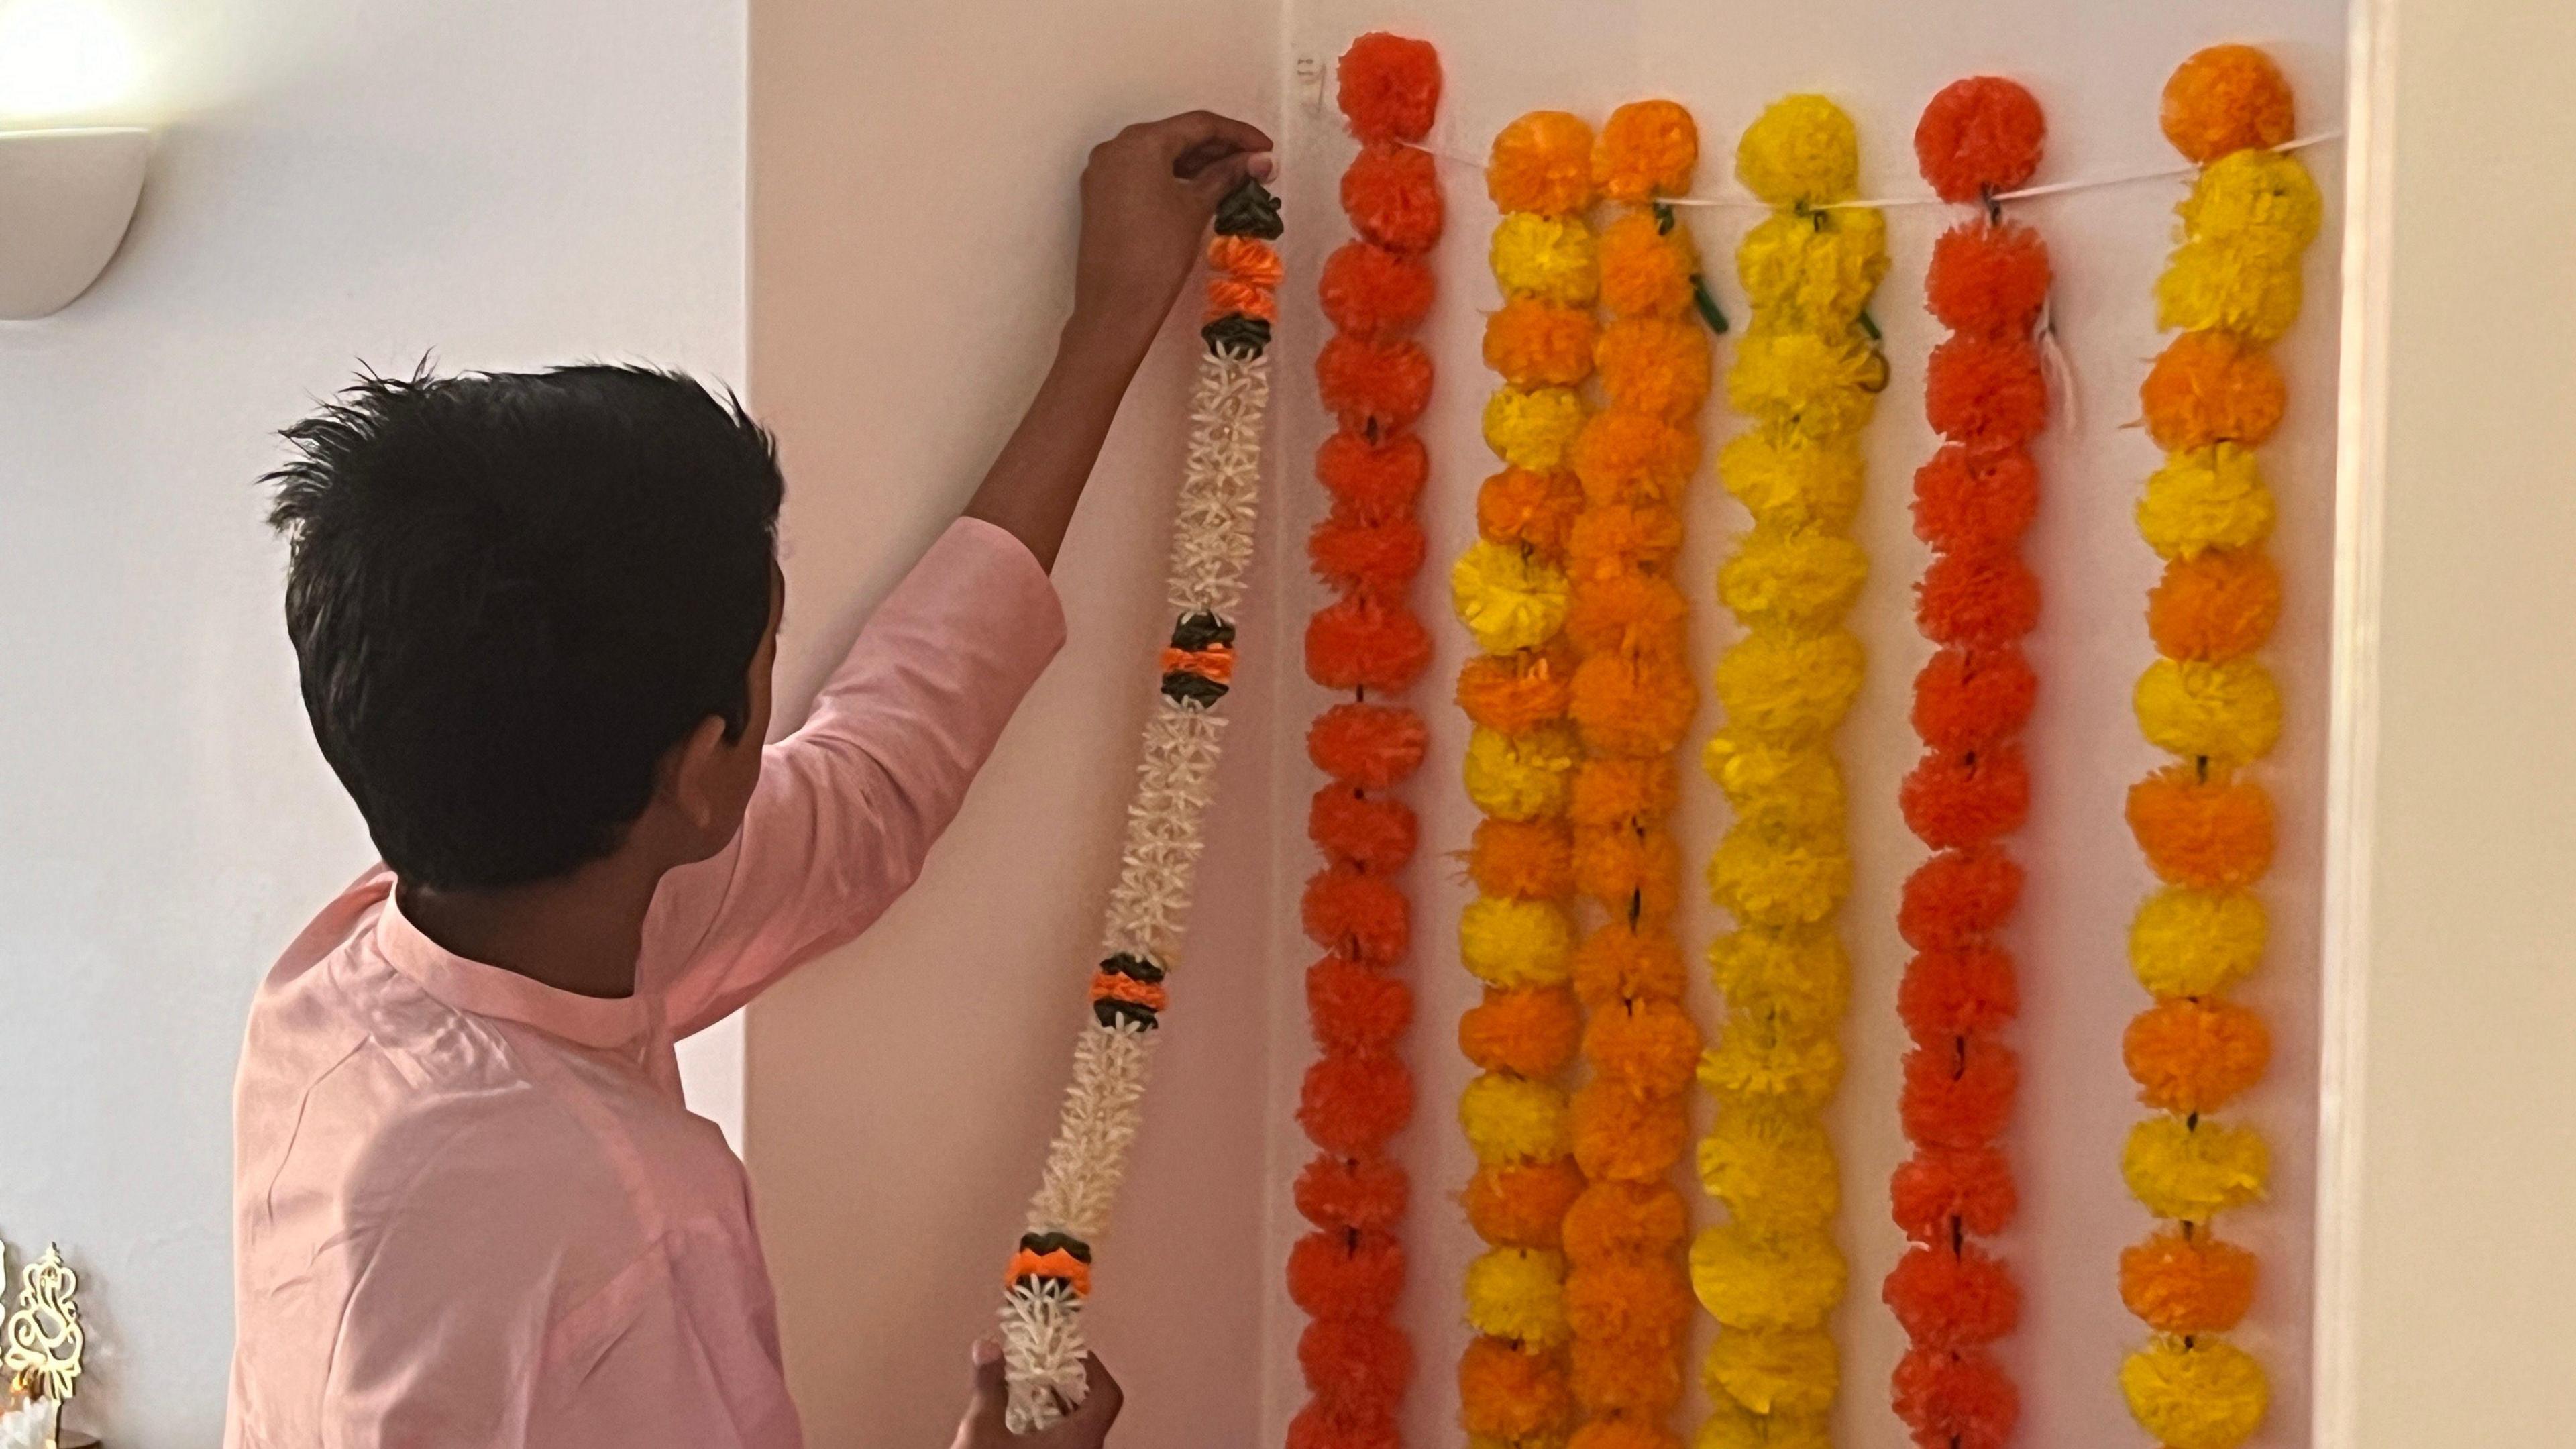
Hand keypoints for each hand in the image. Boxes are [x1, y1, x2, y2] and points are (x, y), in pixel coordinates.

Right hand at [950, 1337, 1124, 1448]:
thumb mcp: (983, 1432)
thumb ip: (990, 1386)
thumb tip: (989, 1349)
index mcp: (1080, 1442)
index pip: (1108, 1395)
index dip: (1092, 1367)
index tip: (1069, 1350)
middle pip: (1093, 1410)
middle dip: (1067, 1383)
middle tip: (1043, 1365)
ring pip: (1079, 1430)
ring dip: (1057, 1406)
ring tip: (1028, 1390)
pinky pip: (1066, 1446)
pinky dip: (1051, 1428)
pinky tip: (1022, 1424)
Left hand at [1070, 110, 1274, 355]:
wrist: (1116, 304)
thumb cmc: (1158, 254)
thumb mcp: (1197, 207)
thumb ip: (1228, 176)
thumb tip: (1258, 161)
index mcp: (1140, 141)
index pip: (1199, 125)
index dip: (1238, 134)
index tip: (1265, 148)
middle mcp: (1116, 147)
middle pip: (1177, 136)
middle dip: (1218, 149)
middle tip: (1254, 165)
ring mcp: (1104, 170)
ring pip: (1159, 155)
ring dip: (1197, 164)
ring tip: (1234, 179)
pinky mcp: (1100, 193)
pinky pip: (1143, 173)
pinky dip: (1172, 177)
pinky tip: (1201, 189)